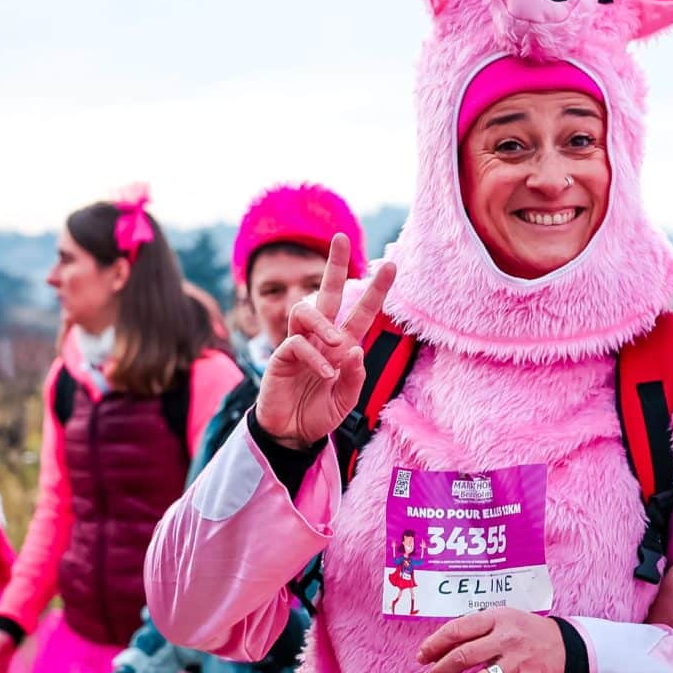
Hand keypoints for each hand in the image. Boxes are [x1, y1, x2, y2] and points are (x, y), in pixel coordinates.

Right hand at [254, 236, 395, 446]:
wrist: (293, 435)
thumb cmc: (320, 414)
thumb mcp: (347, 399)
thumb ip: (355, 377)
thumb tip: (354, 349)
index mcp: (343, 346)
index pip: (361, 312)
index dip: (375, 290)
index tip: (391, 265)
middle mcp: (322, 339)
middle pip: (326, 293)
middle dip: (334, 265)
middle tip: (340, 237)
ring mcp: (299, 345)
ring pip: (306, 311)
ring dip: (324, 323)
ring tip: (338, 343)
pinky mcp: (280, 359)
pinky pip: (296, 344)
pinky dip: (315, 357)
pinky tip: (327, 375)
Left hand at [419, 607, 565, 672]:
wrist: (568, 648)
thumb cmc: (525, 633)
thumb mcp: (502, 619)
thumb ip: (472, 629)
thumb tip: (435, 648)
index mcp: (497, 618)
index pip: (457, 630)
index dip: (434, 645)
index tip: (422, 658)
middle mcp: (508, 638)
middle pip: (463, 657)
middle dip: (440, 671)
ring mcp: (520, 662)